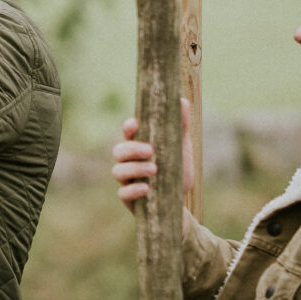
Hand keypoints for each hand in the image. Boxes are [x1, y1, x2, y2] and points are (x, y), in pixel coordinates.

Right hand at [110, 98, 194, 212]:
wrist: (179, 199)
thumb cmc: (176, 169)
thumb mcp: (180, 146)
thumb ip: (180, 125)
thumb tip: (182, 101)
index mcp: (139, 146)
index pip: (128, 133)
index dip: (128, 128)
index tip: (135, 125)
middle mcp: (129, 161)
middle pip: (118, 151)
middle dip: (132, 149)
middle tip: (150, 150)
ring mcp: (127, 179)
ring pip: (118, 171)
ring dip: (135, 169)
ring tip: (154, 170)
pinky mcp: (129, 198)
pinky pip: (123, 193)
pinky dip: (133, 190)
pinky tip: (146, 189)